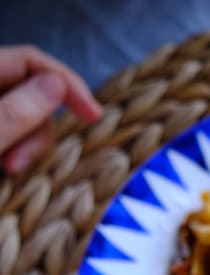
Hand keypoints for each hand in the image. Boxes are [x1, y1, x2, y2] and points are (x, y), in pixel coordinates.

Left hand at [0, 45, 101, 172]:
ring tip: (9, 169)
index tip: (93, 116)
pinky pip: (15, 136)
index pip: (30, 61)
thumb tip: (56, 85)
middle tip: (18, 163)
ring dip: (27, 146)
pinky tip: (6, 169)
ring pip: (25, 118)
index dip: (66, 83)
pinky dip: (18, 152)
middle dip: (37, 129)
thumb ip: (13, 113)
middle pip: (30, 94)